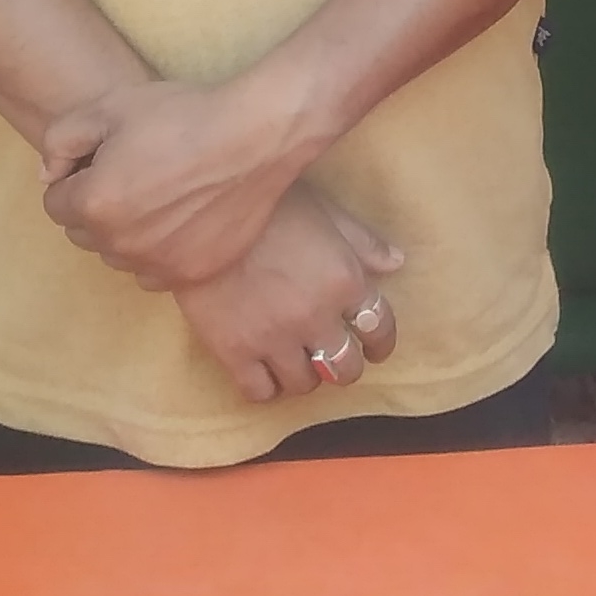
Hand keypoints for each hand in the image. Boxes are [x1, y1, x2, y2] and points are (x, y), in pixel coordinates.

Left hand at [40, 73, 383, 294]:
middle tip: (132, 172)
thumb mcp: (111, 106)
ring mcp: (157, 264)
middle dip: (96, 206)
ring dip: (125, 232)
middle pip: (84, 233)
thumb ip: (61, 139)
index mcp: (94, 204)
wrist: (256, 136)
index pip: (55, 203)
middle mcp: (120, 244)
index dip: (76, 176)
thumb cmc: (184, 115)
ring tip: (158, 194)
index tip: (104, 158)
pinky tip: (180, 219)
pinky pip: (154, 273)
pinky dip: (158, 252)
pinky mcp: (191, 273)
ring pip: (118, 255)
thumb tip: (49, 176)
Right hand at [172, 184, 405, 405]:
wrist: (199, 214)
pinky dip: (266, 387)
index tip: (375, 347)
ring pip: (304, 384)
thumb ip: (362, 241)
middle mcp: (315, 317)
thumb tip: (396, 263)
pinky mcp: (234, 352)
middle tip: (333, 357)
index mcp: (344, 280)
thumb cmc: (267, 203)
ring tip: (295, 361)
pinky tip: (262, 371)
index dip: (381, 342)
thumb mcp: (323, 210)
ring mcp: (274, 339)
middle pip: (345, 367)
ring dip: (306, 375)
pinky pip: (259, 392)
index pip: (379, 327)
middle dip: (345, 366)